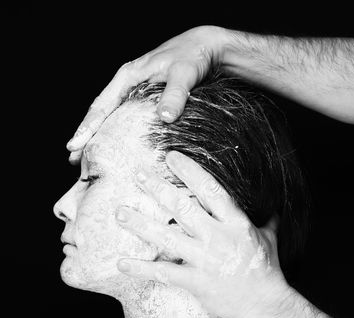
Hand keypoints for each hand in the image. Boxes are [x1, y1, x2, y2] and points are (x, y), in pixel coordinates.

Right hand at [66, 25, 228, 161]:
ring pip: (111, 116)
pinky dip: (116, 132)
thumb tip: (164, 116)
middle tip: (74, 159)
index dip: (88, 126)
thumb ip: (175, 94)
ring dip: (99, 135)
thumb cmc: (193, 55)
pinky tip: (115, 144)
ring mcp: (135, 91)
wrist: (205, 48)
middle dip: (87, 135)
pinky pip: (125, 117)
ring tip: (86, 157)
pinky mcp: (145, 98)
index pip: (102, 104)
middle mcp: (127, 84)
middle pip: (101, 112)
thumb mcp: (184, 73)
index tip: (75, 144)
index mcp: (128, 75)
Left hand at [116, 150, 290, 317]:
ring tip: (120, 212)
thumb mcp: (269, 238)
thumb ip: (267, 220)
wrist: (267, 305)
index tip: (171, 157)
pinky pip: (164, 273)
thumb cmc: (267, 268)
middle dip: (158, 189)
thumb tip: (273, 207)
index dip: (190, 171)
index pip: (210, 189)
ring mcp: (205, 260)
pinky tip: (122, 263)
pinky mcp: (196, 282)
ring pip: (167, 238)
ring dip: (141, 224)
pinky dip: (142, 268)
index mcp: (236, 222)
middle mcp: (218, 237)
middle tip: (139, 175)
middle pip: (182, 208)